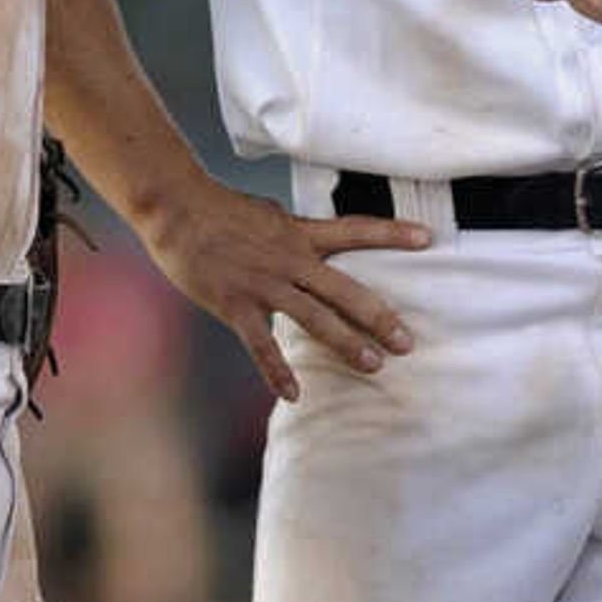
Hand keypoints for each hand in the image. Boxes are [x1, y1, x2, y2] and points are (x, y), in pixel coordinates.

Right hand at [133, 171, 421, 402]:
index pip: (355, 230)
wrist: (175, 207)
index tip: (427, 238)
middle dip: (378, 317)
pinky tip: (294, 394)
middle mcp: (290, 259)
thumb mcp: (270, 215)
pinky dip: (277, 371)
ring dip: (346, 343)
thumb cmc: (219, 211)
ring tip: (373, 365)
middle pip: (345, 290)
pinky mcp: (235, 304)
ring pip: (314, 318)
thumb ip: (297, 234)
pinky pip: (261, 344)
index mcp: (300, 234)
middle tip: (407, 343)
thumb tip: (319, 241)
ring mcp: (264, 283)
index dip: (392, 233)